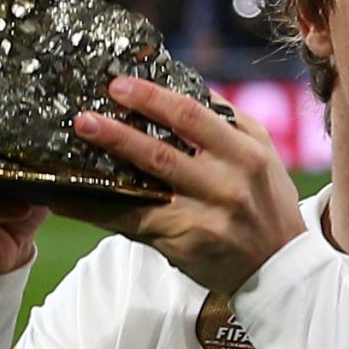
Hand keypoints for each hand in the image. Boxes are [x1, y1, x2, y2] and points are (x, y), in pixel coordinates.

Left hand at [71, 78, 304, 292]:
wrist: (279, 267)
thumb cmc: (266, 200)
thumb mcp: (261, 152)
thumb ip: (224, 118)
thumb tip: (178, 81)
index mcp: (244, 153)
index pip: (192, 117)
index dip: (152, 98)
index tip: (118, 85)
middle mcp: (224, 186)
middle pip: (162, 155)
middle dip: (119, 135)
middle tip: (84, 118)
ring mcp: (201, 219)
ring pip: (142, 194)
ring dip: (102, 175)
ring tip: (69, 158)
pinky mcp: (182, 246)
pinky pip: (132, 224)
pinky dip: (98, 211)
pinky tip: (69, 200)